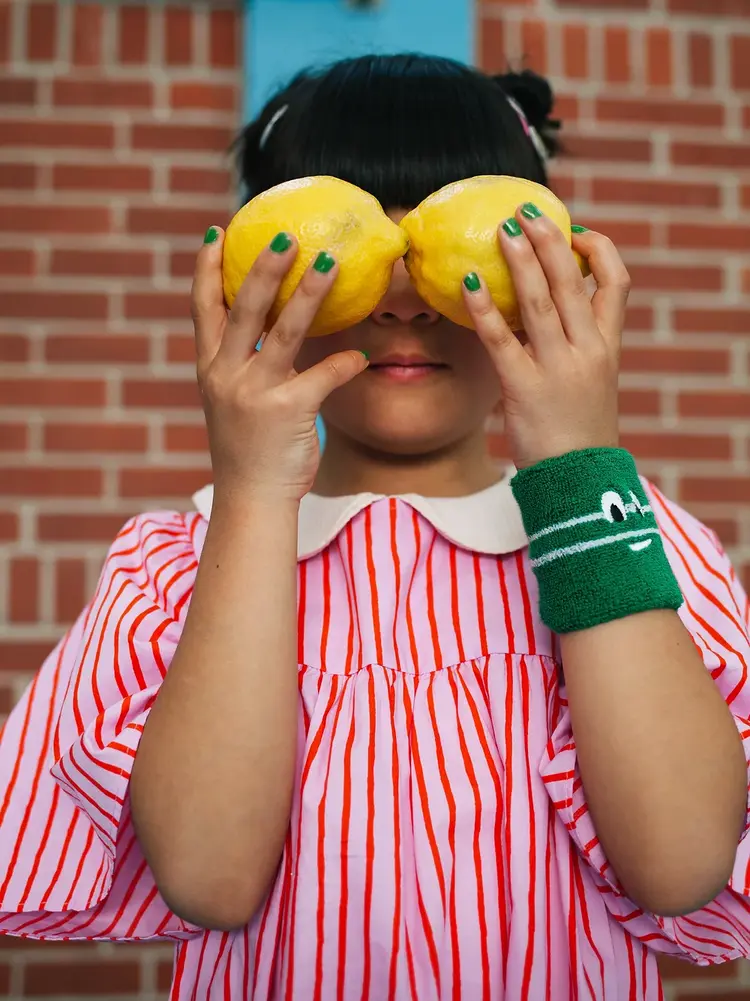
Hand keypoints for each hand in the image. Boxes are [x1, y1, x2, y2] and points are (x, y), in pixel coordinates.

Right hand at [191, 229, 368, 504]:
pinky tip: (363, 353)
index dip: (206, 268)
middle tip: (287, 235)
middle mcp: (226, 375)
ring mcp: (255, 393)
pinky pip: (324, 375)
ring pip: (284, 331)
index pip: (202, 308)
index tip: (218, 232)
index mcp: (209, 369)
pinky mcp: (288, 412)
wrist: (251, 501)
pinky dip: (345, 362)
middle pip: (243, 308)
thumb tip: (279, 327)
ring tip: (330, 261)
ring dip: (309, 292)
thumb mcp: (233, 403)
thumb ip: (245, 366)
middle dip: (264, 267)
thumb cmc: (249, 451)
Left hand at [462, 209, 628, 470]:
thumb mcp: (591, 387)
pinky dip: (484, 309)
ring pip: (540, 301)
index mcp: (608, 348)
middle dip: (550, 240)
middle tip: (526, 211)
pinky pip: (501, 339)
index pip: (616, 284)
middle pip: (573, 281)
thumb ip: (573, 351)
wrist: (580, 484)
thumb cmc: (579, 436)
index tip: (577, 233)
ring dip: (520, 260)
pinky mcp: (525, 388)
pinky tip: (467, 283)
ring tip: (502, 230)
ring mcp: (558, 368)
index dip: (598, 251)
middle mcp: (588, 351)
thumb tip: (537, 321)